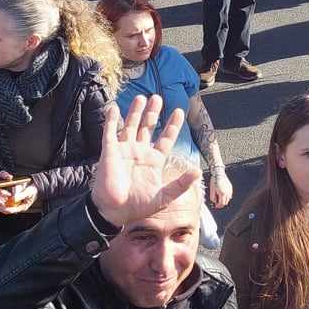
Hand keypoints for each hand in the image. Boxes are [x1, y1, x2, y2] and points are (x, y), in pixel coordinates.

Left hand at [0, 182, 36, 214]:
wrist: (36, 185)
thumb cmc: (33, 189)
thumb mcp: (29, 191)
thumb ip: (21, 195)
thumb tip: (13, 199)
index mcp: (23, 207)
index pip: (11, 210)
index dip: (3, 208)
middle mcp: (18, 207)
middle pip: (6, 209)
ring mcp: (15, 204)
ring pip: (4, 206)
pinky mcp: (13, 200)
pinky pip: (5, 202)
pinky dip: (0, 200)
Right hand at [90, 95, 198, 228]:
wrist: (116, 211)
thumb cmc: (138, 206)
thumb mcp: (164, 196)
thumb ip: (181, 184)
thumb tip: (198, 172)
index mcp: (154, 161)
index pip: (165, 138)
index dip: (172, 125)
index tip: (179, 111)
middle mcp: (140, 152)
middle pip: (148, 127)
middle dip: (153, 113)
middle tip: (158, 98)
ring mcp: (124, 150)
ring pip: (131, 126)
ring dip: (135, 112)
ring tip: (142, 97)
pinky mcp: (110, 151)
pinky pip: (110, 132)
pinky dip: (111, 119)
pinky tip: (114, 107)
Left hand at [207, 169, 232, 207]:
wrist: (219, 174)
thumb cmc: (214, 181)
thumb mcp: (212, 190)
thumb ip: (213, 197)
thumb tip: (214, 202)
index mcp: (222, 194)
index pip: (221, 203)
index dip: (218, 206)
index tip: (216, 206)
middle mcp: (227, 193)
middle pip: (225, 202)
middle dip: (221, 204)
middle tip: (217, 204)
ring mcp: (230, 190)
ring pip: (228, 199)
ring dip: (224, 200)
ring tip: (220, 199)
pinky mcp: (230, 187)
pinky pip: (229, 194)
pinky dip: (227, 196)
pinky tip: (223, 194)